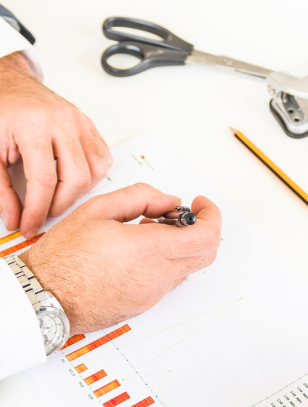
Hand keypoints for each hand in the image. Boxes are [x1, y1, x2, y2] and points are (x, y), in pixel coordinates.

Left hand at [0, 52, 111, 237]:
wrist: (11, 85)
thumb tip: (14, 219)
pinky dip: (92, 175)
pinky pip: (102, 159)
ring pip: (95, 171)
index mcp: (33, 126)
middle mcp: (62, 123)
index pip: (43, 180)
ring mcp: (80, 123)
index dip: (37, 210)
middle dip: (61, 203)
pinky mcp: (90, 126)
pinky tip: (73, 178)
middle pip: (76, 178)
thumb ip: (1, 189)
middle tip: (45, 212)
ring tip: (59, 194)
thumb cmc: (1, 113)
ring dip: (79, 190)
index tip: (29, 226)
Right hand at [20, 183, 220, 332]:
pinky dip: (169, 260)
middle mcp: (158, 276)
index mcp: (149, 250)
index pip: (206, 236)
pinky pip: (171, 279)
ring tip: (152, 230)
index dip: (211, 216)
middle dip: (203, 229)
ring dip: (183, 245)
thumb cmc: (63, 256)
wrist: (45, 298)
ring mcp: (154, 293)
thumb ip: (141, 197)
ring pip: (189, 266)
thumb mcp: (98, 209)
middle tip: (181, 215)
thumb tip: (170, 201)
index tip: (200, 204)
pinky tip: (142, 250)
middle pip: (206, 254)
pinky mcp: (147, 304)